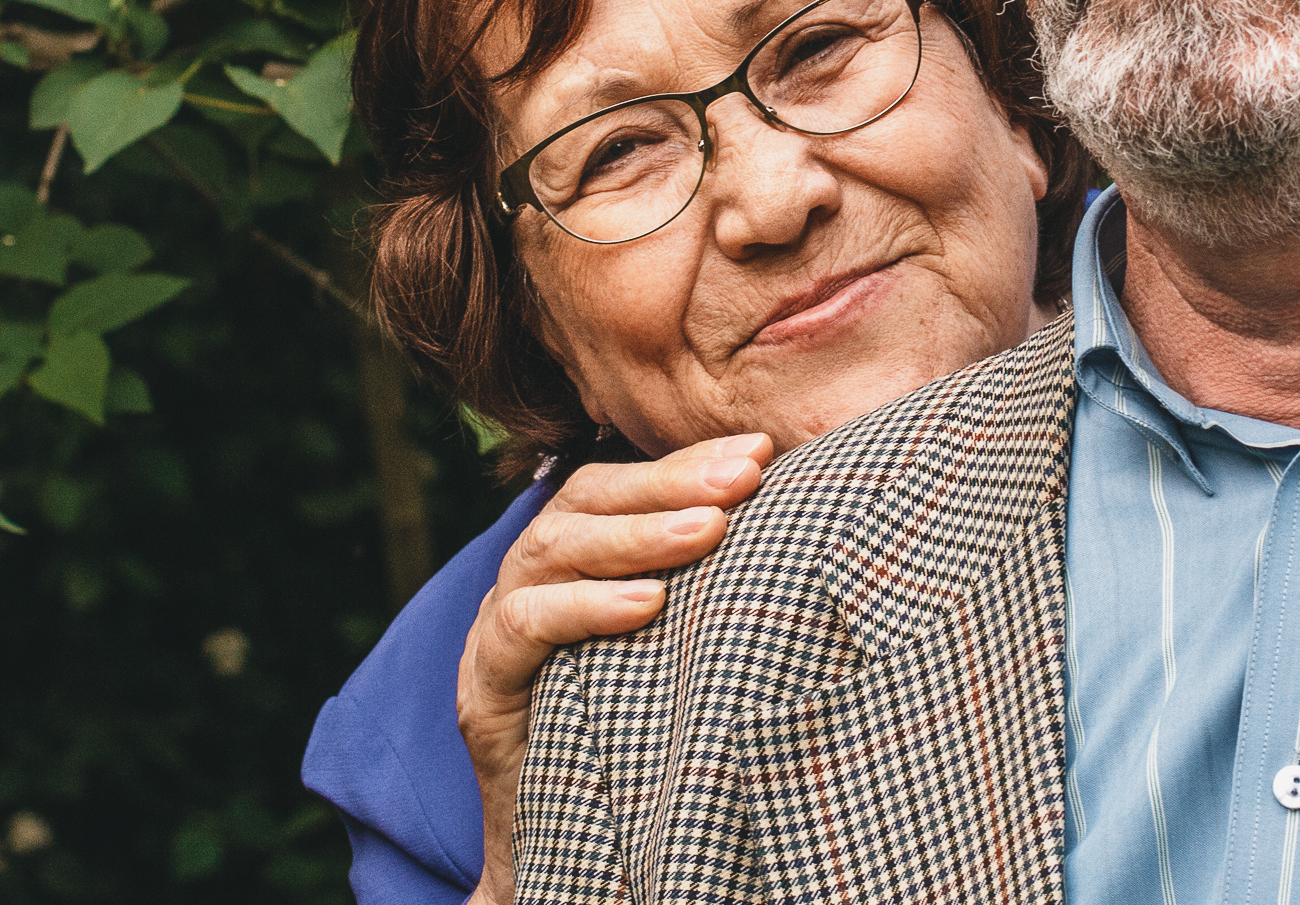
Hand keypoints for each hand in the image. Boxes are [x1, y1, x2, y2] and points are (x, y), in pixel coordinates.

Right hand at [459, 432, 771, 904]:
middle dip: (669, 480)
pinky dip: (585, 608)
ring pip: (552, 549)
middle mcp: (532, 576)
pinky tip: (648, 605)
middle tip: (744, 476)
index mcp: (577, 555)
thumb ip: (719, 588)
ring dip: (636, 534)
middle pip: (588, 498)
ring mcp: (496, 627)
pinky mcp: (481, 688)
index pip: (622, 479)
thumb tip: (818, 531)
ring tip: (709, 530)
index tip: (760, 451)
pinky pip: (522, 627)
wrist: (563, 848)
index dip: (685, 459)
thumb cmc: (638, 731)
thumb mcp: (681, 649)